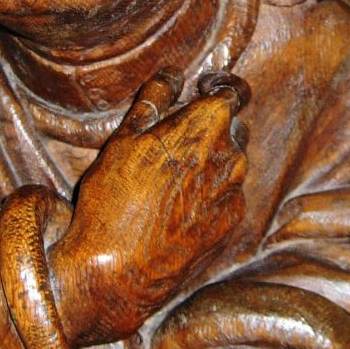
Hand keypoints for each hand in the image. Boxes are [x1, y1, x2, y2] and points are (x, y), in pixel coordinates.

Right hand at [50, 71, 247, 344]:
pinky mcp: (231, 224)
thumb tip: (172, 75)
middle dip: (209, 126)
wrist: (120, 273)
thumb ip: (153, 101)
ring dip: (208, 161)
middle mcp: (233, 156)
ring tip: (167, 177)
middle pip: (233, 126)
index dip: (218, 85)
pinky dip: (207, 192)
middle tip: (171, 137)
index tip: (199, 90)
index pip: (235, 89)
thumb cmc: (114, 200)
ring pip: (230, 162)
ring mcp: (235, 193)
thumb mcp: (123, 140)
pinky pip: (225, 195)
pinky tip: (174, 206)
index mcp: (208, 125)